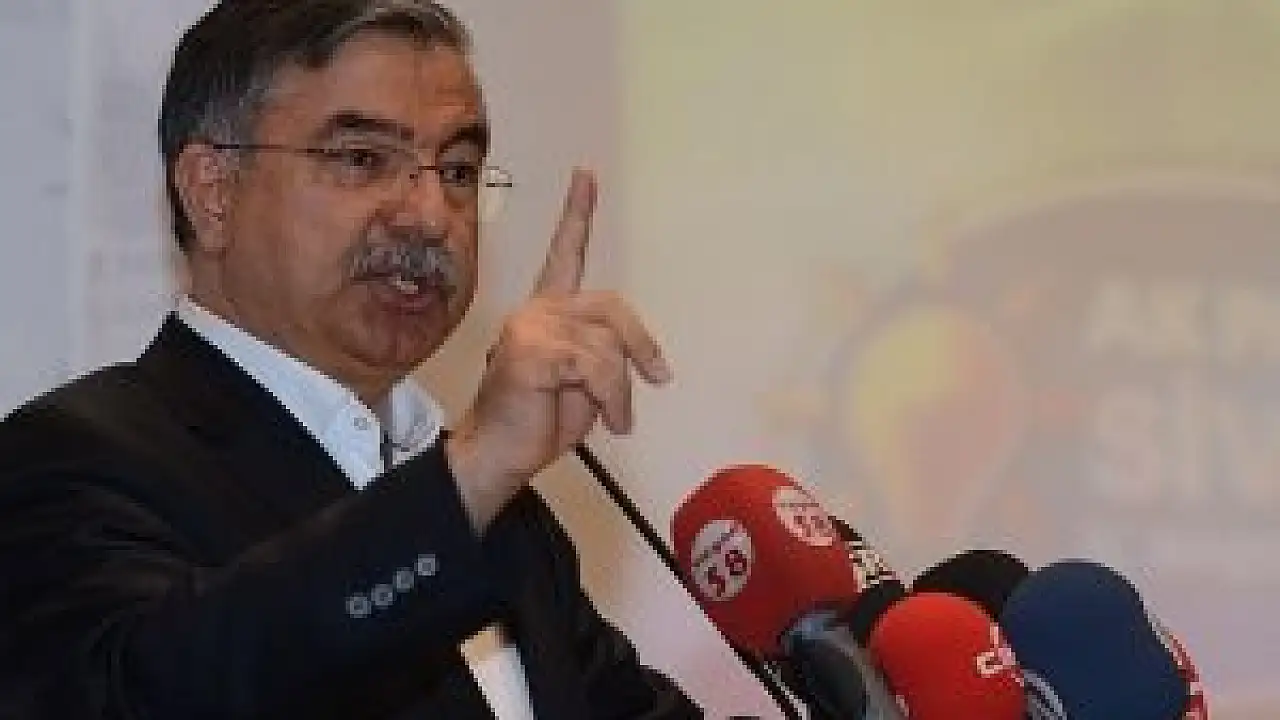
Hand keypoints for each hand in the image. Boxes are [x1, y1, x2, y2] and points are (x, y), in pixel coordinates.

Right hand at [447, 168, 671, 529]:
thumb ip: (605, 353)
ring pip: (609, 345)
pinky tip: (606, 421)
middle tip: (658, 378)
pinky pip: (597, 366)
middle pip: (611, 306)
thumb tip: (634, 355)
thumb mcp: (587, 382)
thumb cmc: (538, 421)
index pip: (565, 253)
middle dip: (642, 344)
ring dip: (623, 390)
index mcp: (546, 311)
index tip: (586, 175)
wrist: (499, 456)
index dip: (577, 213)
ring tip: (617, 419)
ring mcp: (530, 326)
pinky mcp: (532, 349)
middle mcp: (536, 309)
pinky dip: (613, 398)